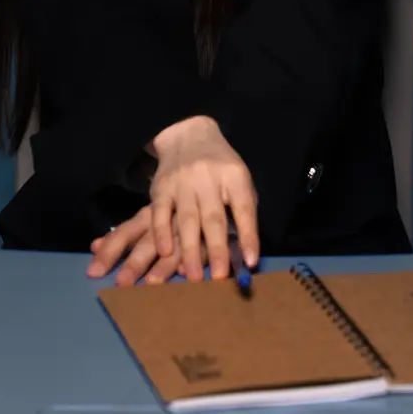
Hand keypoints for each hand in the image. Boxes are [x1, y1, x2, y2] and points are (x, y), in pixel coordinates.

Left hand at [86, 205, 207, 285]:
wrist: (201, 175)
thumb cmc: (170, 207)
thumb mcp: (148, 219)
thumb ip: (123, 234)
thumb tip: (94, 245)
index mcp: (147, 217)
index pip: (124, 233)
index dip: (109, 251)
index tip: (93, 272)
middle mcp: (164, 222)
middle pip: (146, 243)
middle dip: (134, 263)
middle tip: (121, 283)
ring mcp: (187, 225)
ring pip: (174, 246)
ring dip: (164, 266)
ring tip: (152, 283)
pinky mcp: (207, 230)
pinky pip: (202, 244)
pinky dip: (196, 257)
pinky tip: (188, 272)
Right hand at [149, 115, 258, 282]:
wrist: (189, 135)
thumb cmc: (220, 167)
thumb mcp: (239, 181)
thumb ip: (243, 213)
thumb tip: (247, 256)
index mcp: (234, 176)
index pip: (244, 208)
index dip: (249, 235)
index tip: (252, 262)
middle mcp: (208, 178)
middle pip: (213, 217)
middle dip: (217, 249)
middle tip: (220, 278)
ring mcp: (183, 181)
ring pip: (187, 219)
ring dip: (190, 250)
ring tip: (194, 276)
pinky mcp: (161, 186)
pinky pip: (161, 212)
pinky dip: (162, 232)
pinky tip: (165, 252)